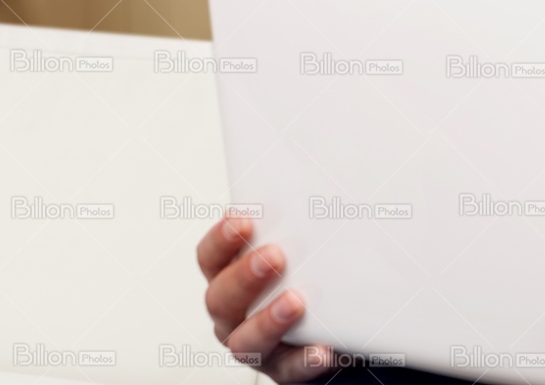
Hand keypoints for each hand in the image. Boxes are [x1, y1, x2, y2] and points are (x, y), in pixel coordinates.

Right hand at [196, 214, 334, 381]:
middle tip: (275, 256)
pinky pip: (290, 368)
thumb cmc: (307, 275)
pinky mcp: (284, 367)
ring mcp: (256, 342)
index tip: (243, 218)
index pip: (211, 256)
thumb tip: (321, 179)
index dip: (222, 238)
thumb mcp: (296, 245)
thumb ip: (295, 222)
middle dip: (244, 275)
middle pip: (221, 298)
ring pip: (246, 339)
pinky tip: (323, 349)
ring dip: (269, 319)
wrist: (333, 325)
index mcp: (230, 275)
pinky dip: (305, 359)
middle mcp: (234, 312)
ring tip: (296, 302)